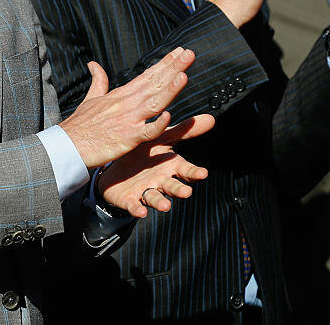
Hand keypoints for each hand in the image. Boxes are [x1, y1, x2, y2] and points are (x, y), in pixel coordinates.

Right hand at [60, 47, 194, 168]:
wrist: (67, 145)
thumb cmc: (80, 124)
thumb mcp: (90, 98)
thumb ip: (98, 81)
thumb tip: (93, 64)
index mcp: (121, 94)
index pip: (148, 75)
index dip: (165, 63)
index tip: (180, 51)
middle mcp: (127, 103)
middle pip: (155, 84)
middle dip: (173, 69)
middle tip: (189, 54)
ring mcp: (128, 120)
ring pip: (154, 103)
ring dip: (170, 90)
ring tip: (184, 75)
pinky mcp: (127, 138)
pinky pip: (146, 131)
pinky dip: (156, 124)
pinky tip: (168, 115)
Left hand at [97, 114, 213, 216]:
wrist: (118, 166)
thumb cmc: (147, 153)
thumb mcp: (164, 138)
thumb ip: (185, 131)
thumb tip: (211, 118)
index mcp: (170, 166)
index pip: (185, 170)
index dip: (194, 172)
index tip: (203, 174)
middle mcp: (161, 181)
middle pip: (172, 187)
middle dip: (180, 190)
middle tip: (187, 192)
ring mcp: (146, 190)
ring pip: (155, 197)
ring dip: (161, 202)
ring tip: (166, 206)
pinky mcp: (130, 199)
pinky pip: (134, 205)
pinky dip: (137, 209)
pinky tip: (141, 211)